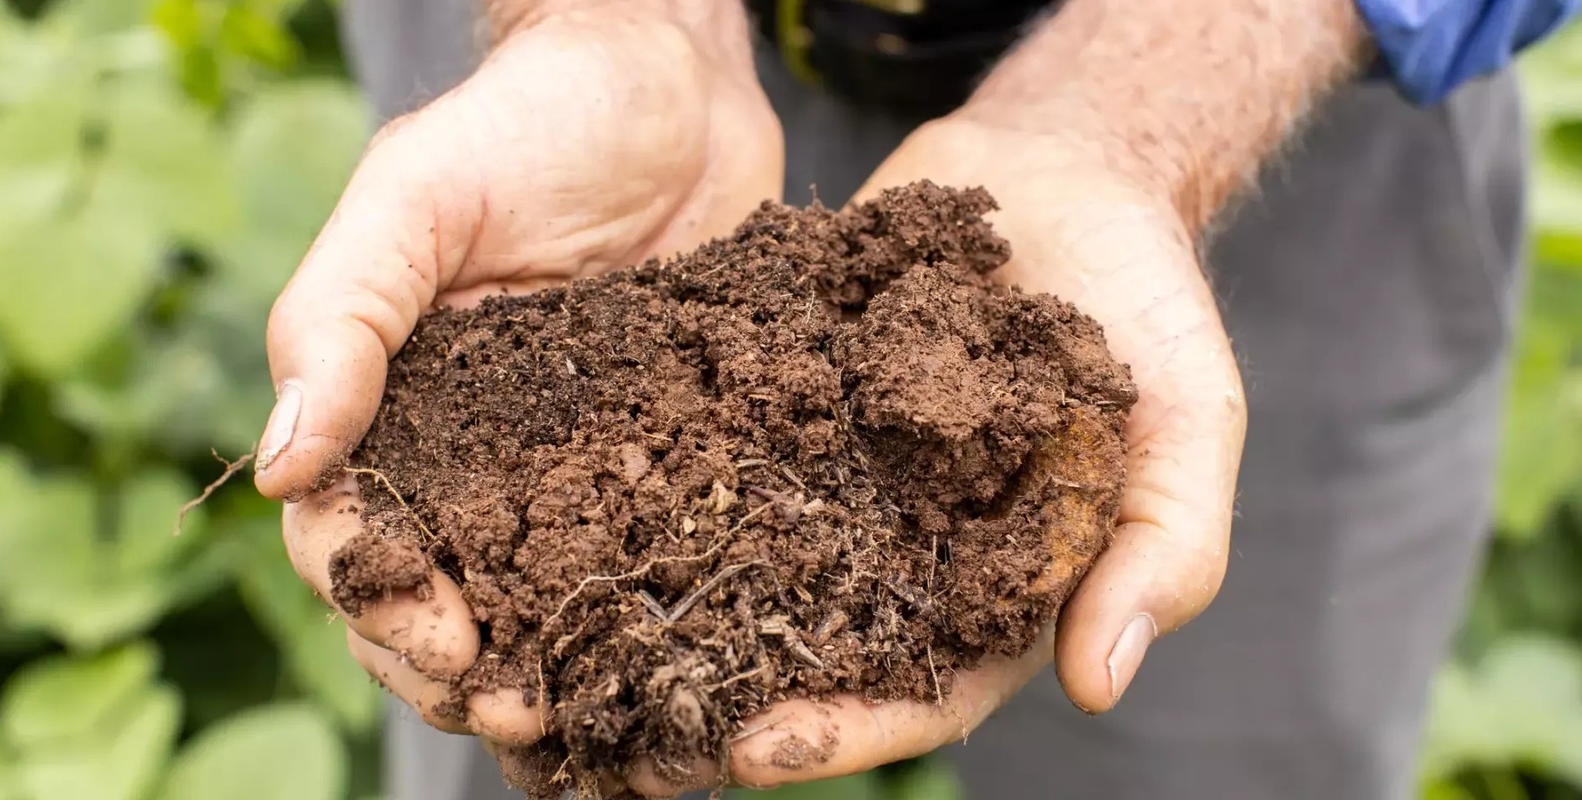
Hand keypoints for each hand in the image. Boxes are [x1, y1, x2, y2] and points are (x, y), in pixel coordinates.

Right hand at [255, 0, 781, 747]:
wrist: (673, 85)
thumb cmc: (528, 122)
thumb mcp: (416, 202)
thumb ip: (340, 322)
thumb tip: (272, 475)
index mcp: (395, 406)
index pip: (356, 537)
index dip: (385, 607)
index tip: (447, 648)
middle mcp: (474, 450)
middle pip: (443, 592)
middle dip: (464, 670)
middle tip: (522, 714)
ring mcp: (569, 458)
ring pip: (539, 595)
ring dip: (552, 669)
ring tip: (590, 723)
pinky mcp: (662, 449)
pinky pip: (643, 548)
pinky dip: (646, 617)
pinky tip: (679, 667)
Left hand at [631, 116, 1246, 795]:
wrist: (1070, 175)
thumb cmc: (1145, 310)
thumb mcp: (1186, 424)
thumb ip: (1161, 547)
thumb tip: (1097, 684)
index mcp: (999, 584)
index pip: (927, 689)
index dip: (851, 727)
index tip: (765, 749)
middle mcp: (907, 544)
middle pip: (816, 644)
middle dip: (733, 686)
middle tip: (642, 722)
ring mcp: (840, 473)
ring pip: (750, 556)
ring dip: (676, 602)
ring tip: (589, 638)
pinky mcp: (790, 397)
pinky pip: (725, 441)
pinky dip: (663, 469)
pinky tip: (585, 491)